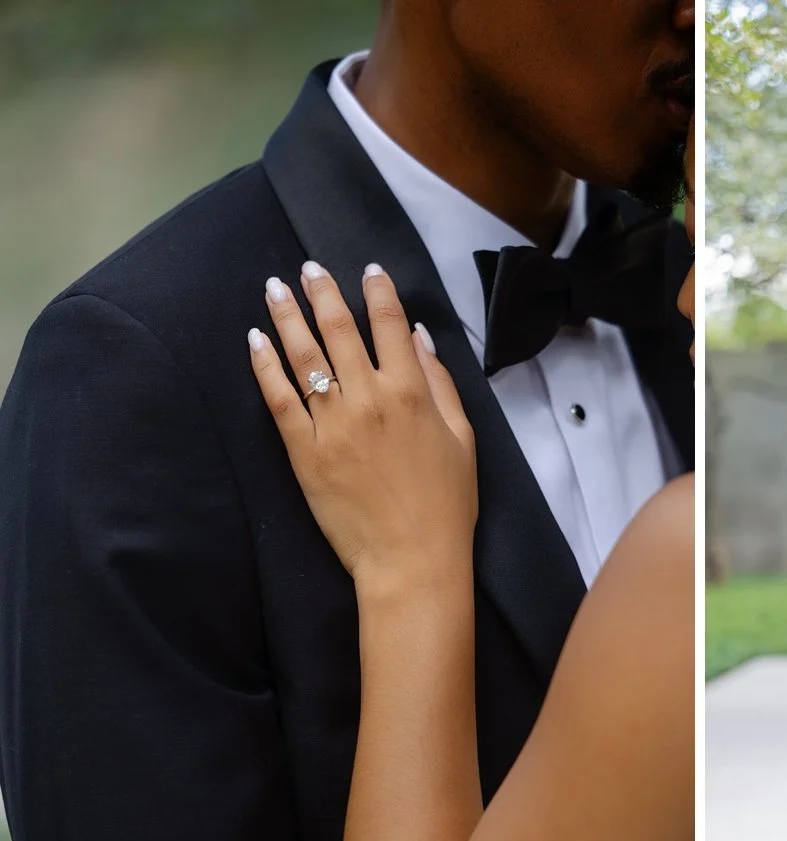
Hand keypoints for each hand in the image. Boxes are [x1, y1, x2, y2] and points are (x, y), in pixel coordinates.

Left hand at [249, 261, 476, 590]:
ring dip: (287, 316)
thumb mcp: (462, 438)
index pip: (390, 325)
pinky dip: (264, 365)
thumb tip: (419, 339)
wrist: (412, 558)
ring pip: (303, 356)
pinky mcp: (304, 451)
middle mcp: (368, 398)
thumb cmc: (447, 503)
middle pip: (339, 329)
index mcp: (411, 393)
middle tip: (309, 268)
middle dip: (323, 292)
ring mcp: (332, 424)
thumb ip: (440, 384)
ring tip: (275, 287)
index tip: (368, 270)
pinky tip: (255, 340)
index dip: (378, 292)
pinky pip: (278, 399)